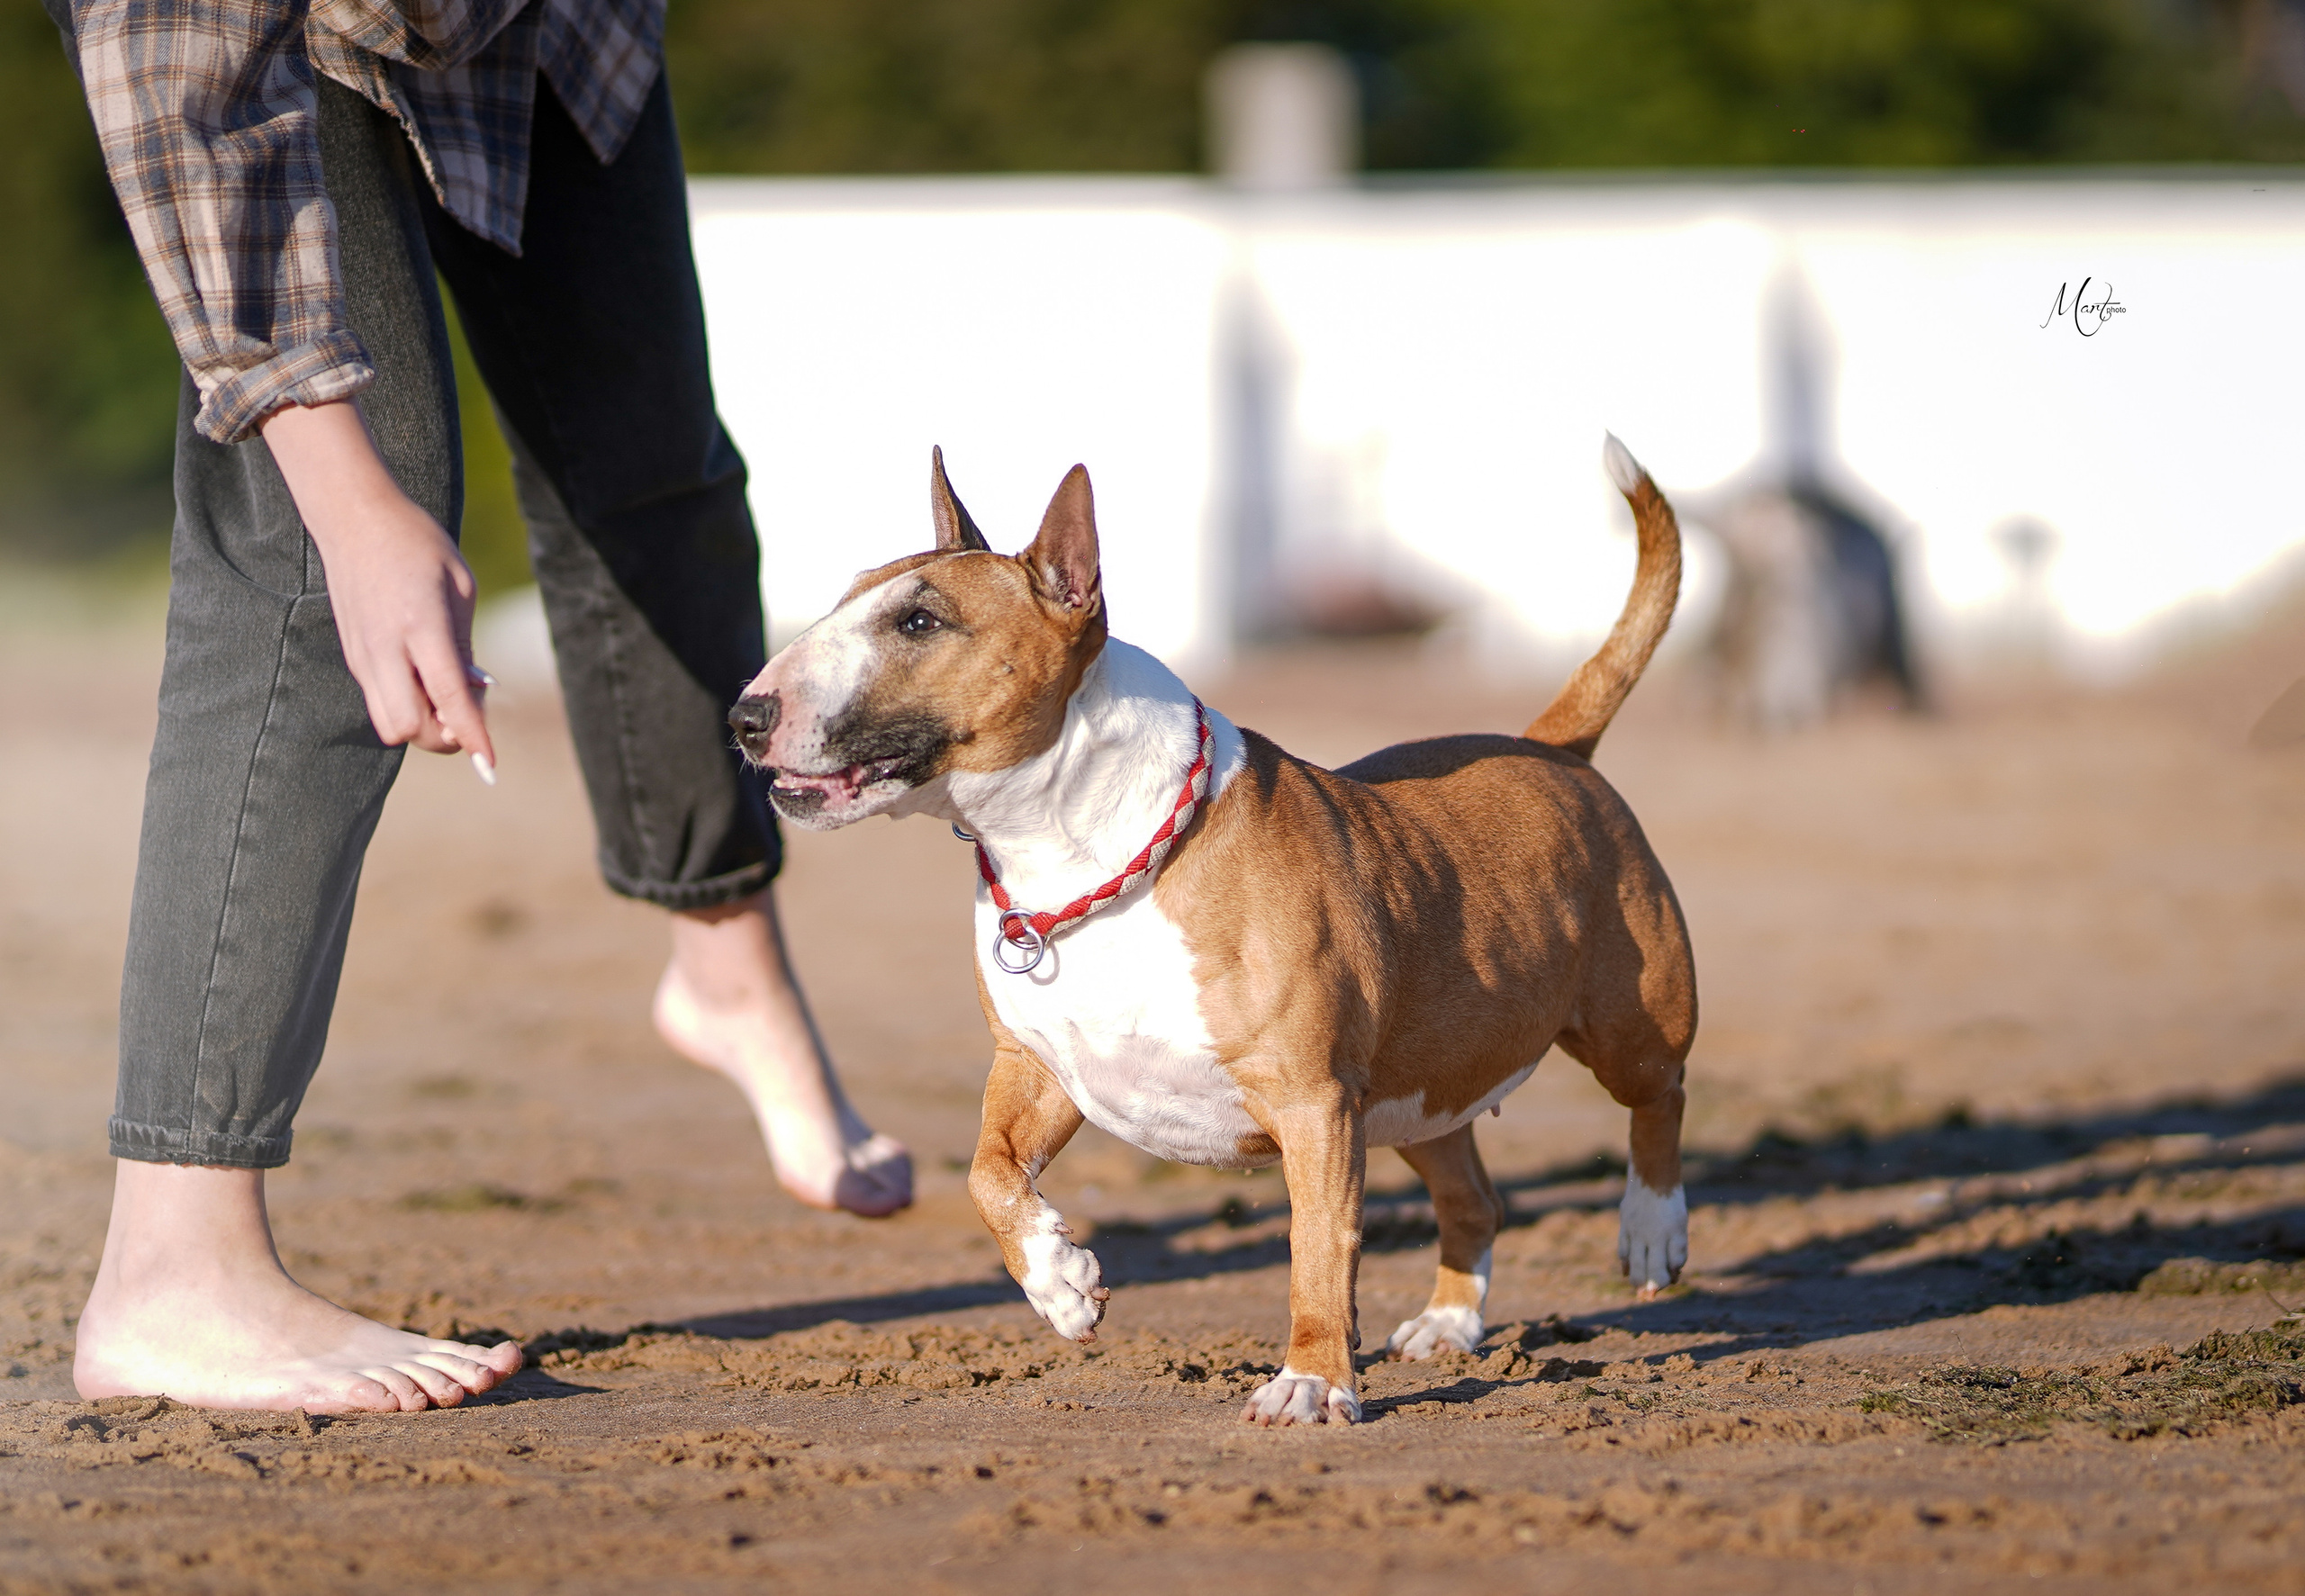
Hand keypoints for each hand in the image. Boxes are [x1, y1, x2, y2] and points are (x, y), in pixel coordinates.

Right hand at [260, 400, 495, 771]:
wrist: (354, 519)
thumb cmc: (418, 546)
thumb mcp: (459, 586)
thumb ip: (464, 646)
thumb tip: (475, 693)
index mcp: (420, 625)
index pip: (448, 696)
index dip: (472, 734)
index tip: (490, 765)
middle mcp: (385, 648)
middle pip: (411, 728)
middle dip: (446, 735)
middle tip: (469, 707)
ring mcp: (362, 656)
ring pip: (390, 725)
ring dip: (423, 726)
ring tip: (445, 694)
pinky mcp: (353, 658)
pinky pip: (379, 704)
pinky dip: (407, 708)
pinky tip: (424, 681)